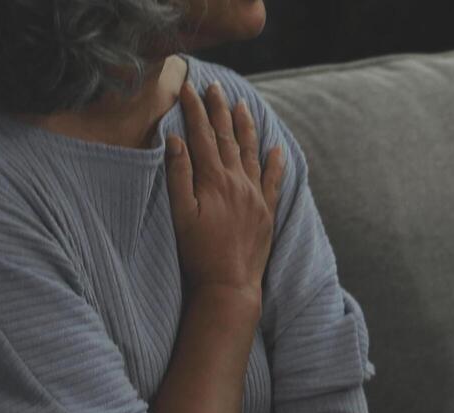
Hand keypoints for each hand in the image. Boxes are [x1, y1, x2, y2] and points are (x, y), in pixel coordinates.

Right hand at [166, 82, 285, 301]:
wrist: (229, 284)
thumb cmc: (198, 253)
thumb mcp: (180, 214)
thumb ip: (179, 175)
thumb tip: (176, 139)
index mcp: (214, 180)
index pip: (201, 136)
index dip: (194, 110)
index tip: (188, 88)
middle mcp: (238, 182)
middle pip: (227, 138)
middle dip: (219, 110)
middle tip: (215, 87)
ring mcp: (255, 196)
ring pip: (252, 153)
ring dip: (246, 127)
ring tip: (243, 106)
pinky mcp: (267, 212)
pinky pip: (273, 180)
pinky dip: (275, 162)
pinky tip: (277, 149)